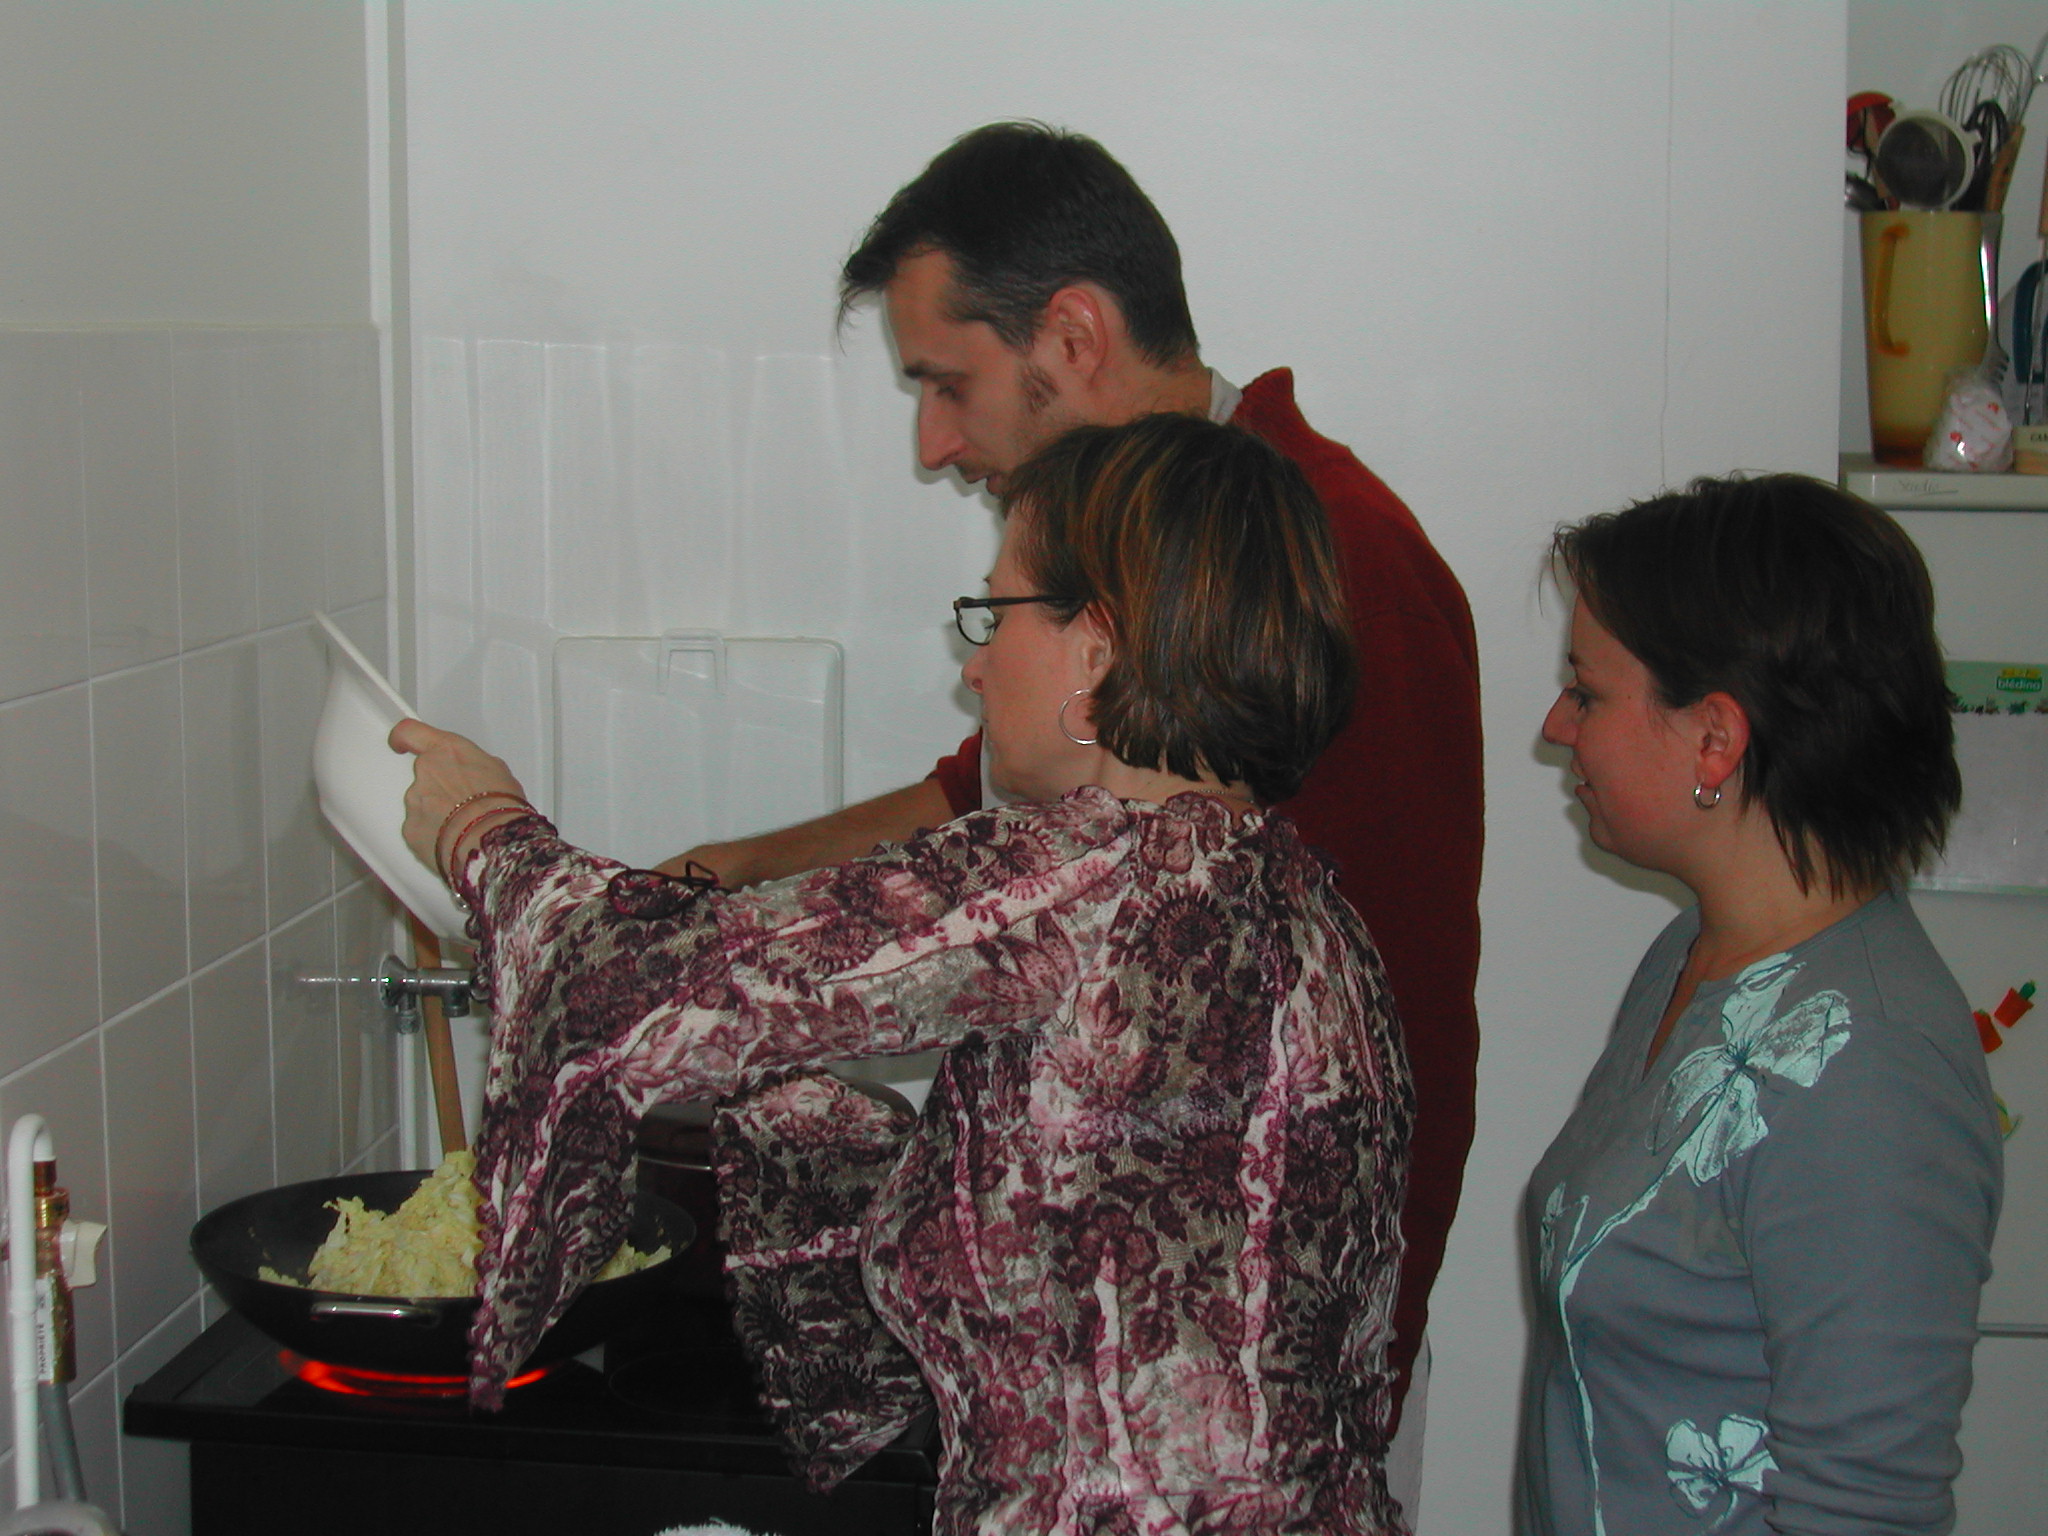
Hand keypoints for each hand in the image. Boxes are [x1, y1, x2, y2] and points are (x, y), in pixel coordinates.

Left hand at [389, 719, 527, 872]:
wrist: (492, 843)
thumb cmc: (502, 805)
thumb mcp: (499, 771)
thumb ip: (473, 764)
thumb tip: (473, 774)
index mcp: (447, 750)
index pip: (409, 732)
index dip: (403, 738)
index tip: (402, 743)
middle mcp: (425, 771)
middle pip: (424, 774)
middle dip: (439, 787)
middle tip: (464, 803)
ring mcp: (414, 800)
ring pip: (422, 804)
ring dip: (438, 813)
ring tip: (464, 827)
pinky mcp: (409, 829)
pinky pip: (419, 829)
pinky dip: (433, 834)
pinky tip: (454, 841)